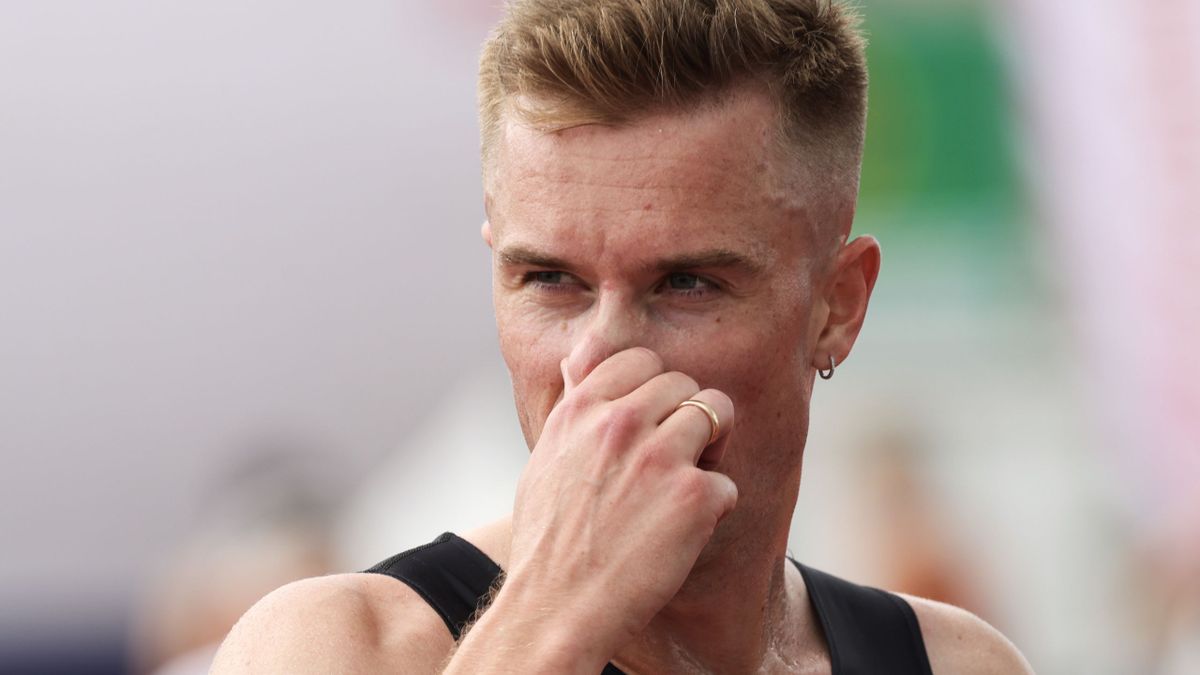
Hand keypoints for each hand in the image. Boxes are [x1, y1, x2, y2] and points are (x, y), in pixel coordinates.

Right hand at [502, 346, 736, 665]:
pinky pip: (728, 483)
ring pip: (719, 413)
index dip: (653, 387)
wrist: (555, 608)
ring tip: (686, 485)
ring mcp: (660, 457)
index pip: (641, 360)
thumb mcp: (546, 458)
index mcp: (581, 409)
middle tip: (672, 459)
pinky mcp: (694, 497)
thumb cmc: (549, 541)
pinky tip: (682, 534)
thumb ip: (573, 407)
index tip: (651, 418)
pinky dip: (713, 510)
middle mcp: (621, 423)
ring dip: (712, 448)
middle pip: (685, 384)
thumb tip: (577, 357)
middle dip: (686, 416)